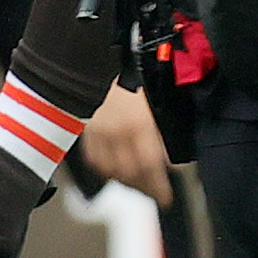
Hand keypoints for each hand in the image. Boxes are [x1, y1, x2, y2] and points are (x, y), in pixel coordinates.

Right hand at [79, 82, 173, 206]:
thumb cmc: (127, 74)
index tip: (168, 196)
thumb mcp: (153, 97)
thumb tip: (173, 155)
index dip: (160, 186)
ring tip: (140, 185)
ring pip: (112, 171)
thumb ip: (162, 127)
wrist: (95, 61)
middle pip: (132, 174)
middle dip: (147, 188)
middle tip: (158, 195)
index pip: (151, 165)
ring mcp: (98, 134)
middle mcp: (117, 133)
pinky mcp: (84, 132)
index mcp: (138, 123)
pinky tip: (115, 170)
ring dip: (128, 182)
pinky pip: (94, 161)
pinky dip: (105, 170)